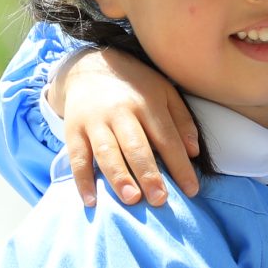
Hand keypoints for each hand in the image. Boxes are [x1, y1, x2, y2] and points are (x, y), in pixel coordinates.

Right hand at [52, 48, 198, 206]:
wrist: (89, 67)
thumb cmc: (135, 86)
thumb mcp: (164, 92)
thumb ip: (182, 120)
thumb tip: (193, 152)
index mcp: (147, 102)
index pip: (167, 138)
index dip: (180, 165)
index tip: (192, 190)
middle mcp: (121, 111)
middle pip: (136, 146)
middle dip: (148, 174)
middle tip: (160, 200)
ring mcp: (95, 121)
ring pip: (107, 151)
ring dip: (118, 177)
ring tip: (131, 199)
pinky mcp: (73, 130)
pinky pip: (77, 157)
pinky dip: (82, 180)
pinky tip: (91, 200)